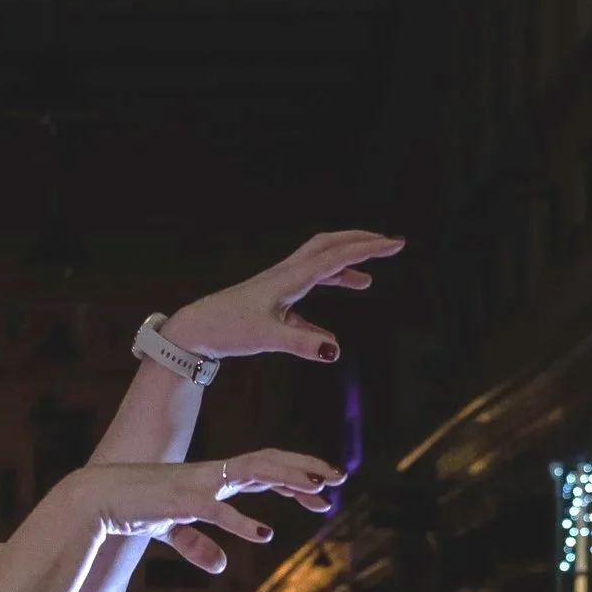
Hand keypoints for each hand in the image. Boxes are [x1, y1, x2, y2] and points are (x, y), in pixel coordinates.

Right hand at [74, 449, 343, 576]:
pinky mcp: (181, 501)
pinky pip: (217, 511)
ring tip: (318, 490)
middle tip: (340, 478)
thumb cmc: (135, 510)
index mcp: (214, 479)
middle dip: (305, 468)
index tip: (326, 490)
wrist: (96, 499)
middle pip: (269, 462)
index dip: (296, 477)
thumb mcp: (173, 532)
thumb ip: (198, 546)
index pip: (264, 470)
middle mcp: (213, 476)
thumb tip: (223, 567)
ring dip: (287, 479)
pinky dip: (240, 522)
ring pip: (252, 472)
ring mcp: (199, 484)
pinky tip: (263, 534)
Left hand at [159, 230, 402, 365]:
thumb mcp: (267, 338)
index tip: (395, 243)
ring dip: (343, 267)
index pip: (337, 256)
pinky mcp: (271, 301)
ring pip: (317, 265)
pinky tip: (327, 335)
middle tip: (387, 244)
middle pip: (328, 246)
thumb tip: (335, 350)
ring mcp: (278, 285)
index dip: (368, 248)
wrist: (196, 329)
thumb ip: (302, 344)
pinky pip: (304, 294)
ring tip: (366, 282)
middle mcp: (286, 275)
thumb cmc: (228, 329)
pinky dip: (319, 303)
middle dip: (359, 242)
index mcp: (290, 278)